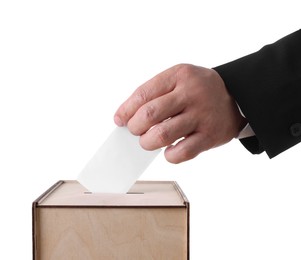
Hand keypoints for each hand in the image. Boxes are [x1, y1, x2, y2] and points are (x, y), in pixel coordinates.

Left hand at [114, 64, 246, 162]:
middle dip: (135, 127)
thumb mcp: (179, 80)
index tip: (120, 120)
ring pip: (162, 134)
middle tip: (136, 130)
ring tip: (148, 141)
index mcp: (179, 75)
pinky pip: (182, 152)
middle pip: (149, 114)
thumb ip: (155, 93)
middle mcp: (191, 93)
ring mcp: (202, 115)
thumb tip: (126, 117)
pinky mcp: (210, 135)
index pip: (143, 94)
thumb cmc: (200, 90)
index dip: (126, 110)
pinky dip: (169, 155)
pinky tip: (169, 151)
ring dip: (147, 142)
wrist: (237, 97)